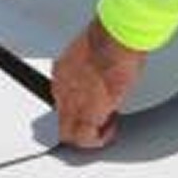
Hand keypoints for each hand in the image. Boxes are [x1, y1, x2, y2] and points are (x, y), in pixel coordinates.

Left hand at [52, 18, 146, 149]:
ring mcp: (72, 103)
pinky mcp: (87, 114)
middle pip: (62, 118)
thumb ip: (96, 67)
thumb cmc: (111, 37)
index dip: (80, 105)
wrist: (115, 39)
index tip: (94, 103)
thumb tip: (106, 75)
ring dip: (88, 134)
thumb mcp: (98, 51)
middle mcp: (62, 88)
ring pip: (69, 132)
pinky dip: (98, 140)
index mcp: (63, 69)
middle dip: (81, 124)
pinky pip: (86, 139)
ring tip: (104, 129)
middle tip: (98, 123)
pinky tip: (110, 132)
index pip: (63, 96)